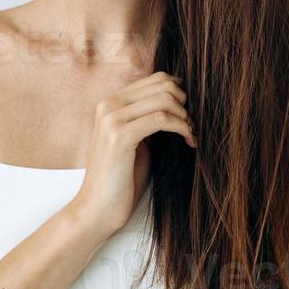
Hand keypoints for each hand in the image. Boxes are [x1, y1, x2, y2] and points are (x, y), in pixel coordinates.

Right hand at [66, 71, 195, 239]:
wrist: (96, 209)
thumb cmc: (120, 179)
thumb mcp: (136, 140)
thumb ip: (148, 118)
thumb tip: (179, 102)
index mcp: (111, 103)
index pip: (155, 79)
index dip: (180, 93)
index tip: (188, 115)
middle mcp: (108, 105)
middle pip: (163, 84)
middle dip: (185, 104)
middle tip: (192, 127)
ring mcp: (111, 118)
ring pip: (165, 99)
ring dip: (186, 117)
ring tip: (190, 135)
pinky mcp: (119, 136)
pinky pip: (162, 118)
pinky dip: (182, 127)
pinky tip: (188, 141)